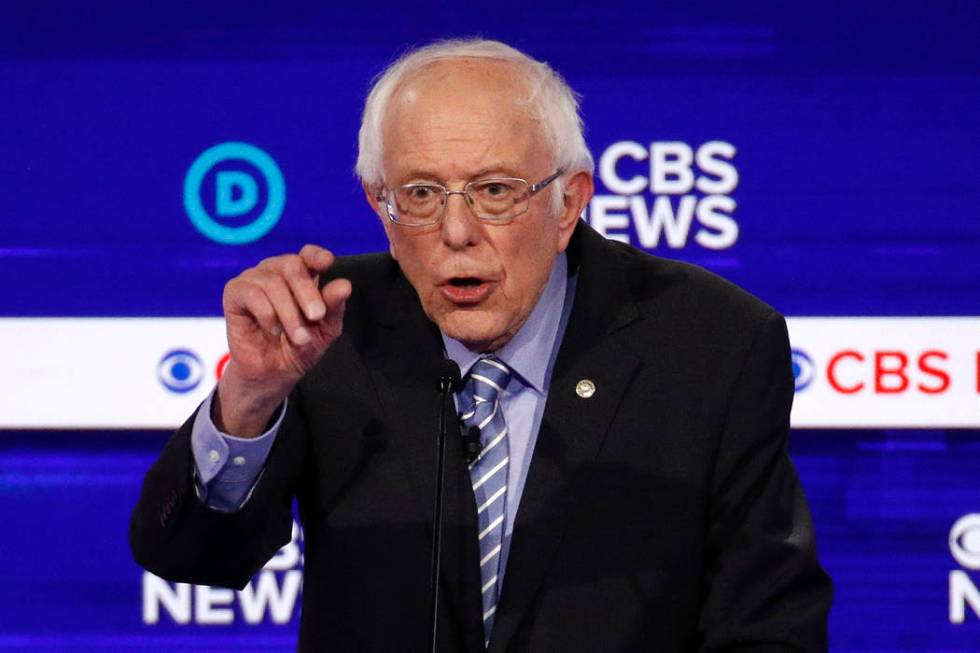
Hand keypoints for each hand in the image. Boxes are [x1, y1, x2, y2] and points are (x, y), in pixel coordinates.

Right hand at [215, 244, 351, 436]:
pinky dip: (266, 314)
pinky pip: (250, 293)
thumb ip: (334, 308)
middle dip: (307, 293)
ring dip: (289, 313)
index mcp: (302, 275)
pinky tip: (273, 330)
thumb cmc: (299, 347)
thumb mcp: (325, 330)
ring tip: (298, 337)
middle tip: (316, 317)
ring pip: (272, 282)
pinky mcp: (234, 293)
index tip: (327, 263)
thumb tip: (344, 285)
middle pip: (292, 266)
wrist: (273, 374)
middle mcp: (277, 271)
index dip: (317, 255)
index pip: (308, 254)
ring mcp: (254, 279)